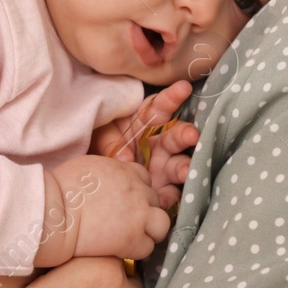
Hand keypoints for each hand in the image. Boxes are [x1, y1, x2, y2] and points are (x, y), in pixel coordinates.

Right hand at [46, 154, 168, 262]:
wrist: (53, 214)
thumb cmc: (58, 191)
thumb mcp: (86, 169)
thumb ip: (106, 175)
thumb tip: (105, 185)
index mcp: (124, 171)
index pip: (145, 179)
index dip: (137, 192)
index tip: (124, 203)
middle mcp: (136, 190)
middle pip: (155, 201)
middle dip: (144, 212)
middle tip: (126, 224)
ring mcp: (138, 215)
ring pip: (161, 225)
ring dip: (149, 232)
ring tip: (132, 239)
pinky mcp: (133, 239)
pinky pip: (147, 248)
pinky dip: (136, 251)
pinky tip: (120, 251)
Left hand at [90, 81, 198, 209]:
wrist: (96, 177)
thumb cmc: (101, 145)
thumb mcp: (100, 135)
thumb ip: (110, 140)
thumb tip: (126, 159)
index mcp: (145, 123)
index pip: (159, 107)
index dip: (172, 97)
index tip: (183, 88)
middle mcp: (159, 143)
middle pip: (175, 136)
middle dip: (185, 134)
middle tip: (192, 135)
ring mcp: (163, 166)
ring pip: (179, 164)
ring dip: (184, 167)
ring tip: (186, 170)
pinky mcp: (162, 188)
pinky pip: (170, 193)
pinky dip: (168, 197)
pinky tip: (164, 199)